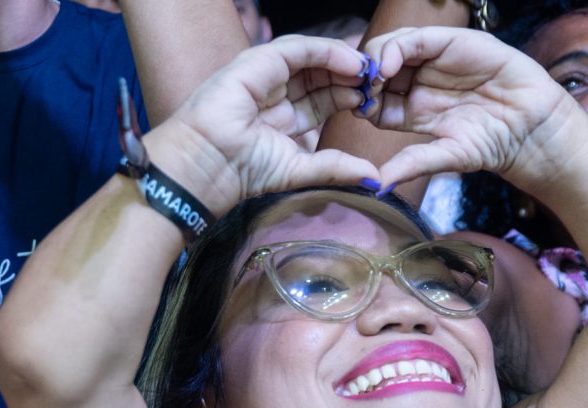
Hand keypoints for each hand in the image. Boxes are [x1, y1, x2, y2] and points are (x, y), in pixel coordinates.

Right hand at [149, 35, 380, 213]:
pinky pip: (299, 49)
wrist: (211, 164)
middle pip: (321, 78)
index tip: (372, 105)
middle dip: (350, 80)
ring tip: (368, 72)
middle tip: (377, 84)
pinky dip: (328, 52)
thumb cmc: (245, 171)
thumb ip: (337, 168)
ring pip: (312, 60)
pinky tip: (350, 63)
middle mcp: (274, 94)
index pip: (322, 100)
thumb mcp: (302, 170)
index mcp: (282, 119)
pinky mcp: (258, 61)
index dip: (348, 99)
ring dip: (343, 63)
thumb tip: (376, 178)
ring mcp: (265, 75)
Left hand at [361, 27, 587, 190]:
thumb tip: (378, 184)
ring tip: (373, 76)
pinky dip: (397, 47)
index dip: (361, 103)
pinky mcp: (450, 41)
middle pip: (376, 73)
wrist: (531, 126)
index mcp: (410, 110)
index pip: (373, 102)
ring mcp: (433, 60)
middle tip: (356, 87)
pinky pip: (416, 39)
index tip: (353, 108)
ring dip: (375, 60)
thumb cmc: (492, 142)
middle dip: (362, 78)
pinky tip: (389, 64)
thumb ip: (413, 164)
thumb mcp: (446, 156)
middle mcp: (418, 83)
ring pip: (391, 51)